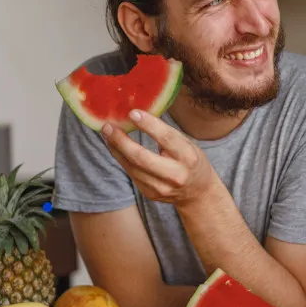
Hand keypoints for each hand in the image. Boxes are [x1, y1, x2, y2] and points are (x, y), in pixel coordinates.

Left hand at [101, 109, 216, 206]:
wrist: (198, 192)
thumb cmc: (191, 161)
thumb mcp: (187, 144)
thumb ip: (166, 133)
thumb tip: (139, 115)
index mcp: (188, 157)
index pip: (166, 138)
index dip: (148, 125)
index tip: (132, 113)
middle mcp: (175, 175)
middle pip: (141, 157)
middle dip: (121, 141)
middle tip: (108, 127)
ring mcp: (161, 187)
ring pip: (131, 166)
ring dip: (116, 149)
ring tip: (107, 134)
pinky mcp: (150, 194)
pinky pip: (131, 173)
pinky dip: (121, 158)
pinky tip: (116, 148)